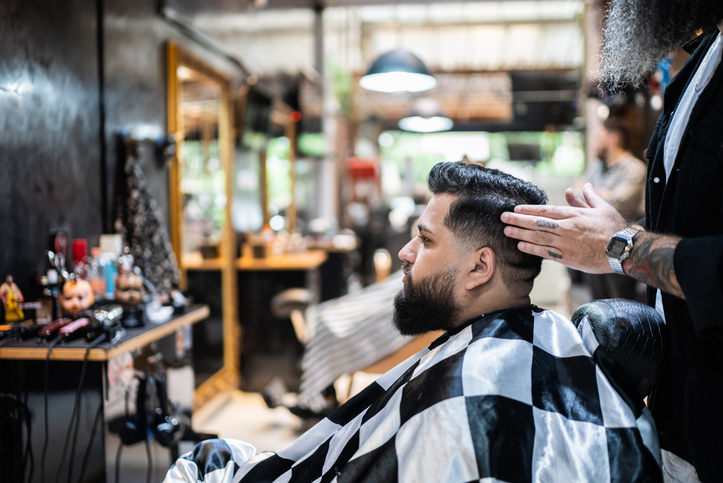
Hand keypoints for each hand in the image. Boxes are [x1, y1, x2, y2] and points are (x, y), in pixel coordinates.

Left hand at [500, 183, 628, 272]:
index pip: (546, 210)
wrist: (624, 249)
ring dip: (520, 234)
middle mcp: (567, 227)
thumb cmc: (614, 228)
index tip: (515, 208)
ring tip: (506, 231)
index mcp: (574, 214)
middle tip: (503, 217)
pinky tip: (520, 246)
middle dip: (518, 220)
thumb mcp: (601, 208)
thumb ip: (586, 198)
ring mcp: (566, 243)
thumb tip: (578, 187)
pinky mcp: (568, 258)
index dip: (529, 209)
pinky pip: (546, 252)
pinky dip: (532, 249)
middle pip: (537, 222)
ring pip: (538, 237)